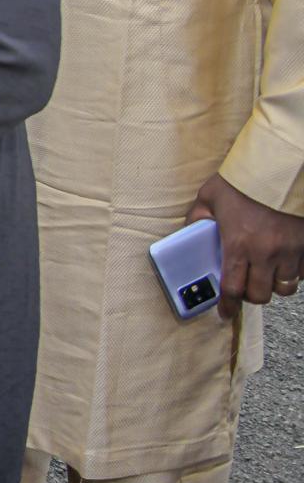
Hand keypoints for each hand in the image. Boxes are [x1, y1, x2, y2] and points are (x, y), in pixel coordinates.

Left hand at [188, 174, 303, 319]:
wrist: (280, 170)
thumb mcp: (210, 196)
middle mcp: (266, 253)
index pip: (232, 288)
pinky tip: (285, 263)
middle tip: (245, 287)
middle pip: (261, 294)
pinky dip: (295, 272)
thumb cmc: (243, 182)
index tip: (225, 313)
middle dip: (252, 296)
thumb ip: (197, 218)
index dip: (228, 306)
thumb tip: (189, 234)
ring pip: (286, 287)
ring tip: (266, 274)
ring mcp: (291, 251)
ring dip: (274, 285)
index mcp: (239, 244)